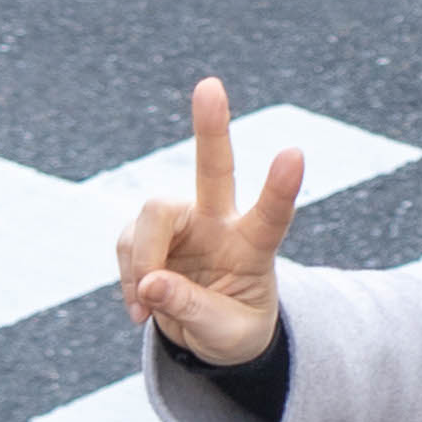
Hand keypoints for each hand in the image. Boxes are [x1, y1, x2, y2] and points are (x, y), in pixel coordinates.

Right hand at [121, 78, 308, 366]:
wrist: (210, 333)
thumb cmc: (234, 330)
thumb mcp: (226, 336)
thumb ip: (193, 310)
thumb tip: (150, 283)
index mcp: (254, 247)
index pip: (271, 215)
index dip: (280, 187)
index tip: (294, 153)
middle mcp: (219, 222)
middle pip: (213, 169)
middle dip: (210, 128)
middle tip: (210, 85)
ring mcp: (183, 221)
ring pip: (152, 214)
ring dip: (141, 261)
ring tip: (146, 309)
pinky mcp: (150, 231)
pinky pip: (127, 242)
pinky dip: (127, 277)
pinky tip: (141, 305)